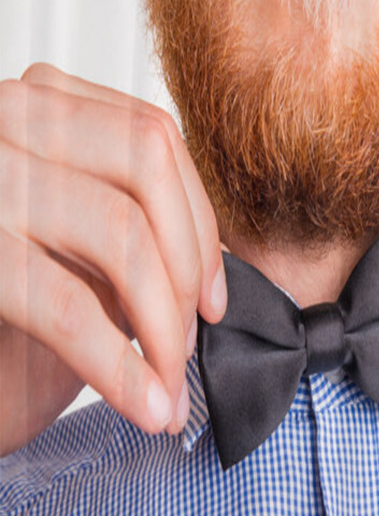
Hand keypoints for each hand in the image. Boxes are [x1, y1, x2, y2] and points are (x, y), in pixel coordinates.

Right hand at [0, 63, 227, 455]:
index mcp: (41, 108)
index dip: (200, 226)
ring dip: (165, 327)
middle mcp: (6, 120)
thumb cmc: (9, 304)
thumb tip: (220, 258)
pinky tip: (146, 407)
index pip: (154, 141)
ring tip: (169, 386)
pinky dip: (122, 368)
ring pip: (123, 233)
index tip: (214, 300)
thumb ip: (142, 232)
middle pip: (149, 168)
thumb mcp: (80, 252)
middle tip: (191, 344)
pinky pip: (67, 306)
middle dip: (189, 269)